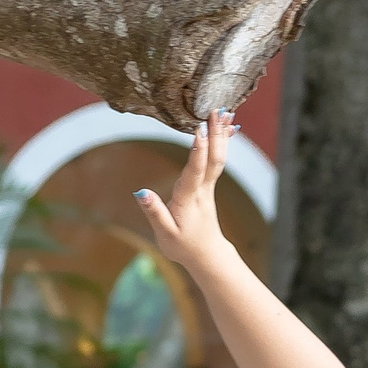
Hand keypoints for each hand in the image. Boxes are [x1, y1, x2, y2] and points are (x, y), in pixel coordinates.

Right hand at [136, 112, 235, 266]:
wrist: (207, 255)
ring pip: (218, 159)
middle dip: (215, 134)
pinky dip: (222, 144)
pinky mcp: (209, 187)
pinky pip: (217, 161)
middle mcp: (202, 191)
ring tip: (226, 113)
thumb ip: (154, 213)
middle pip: (212, 160)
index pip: (195, 173)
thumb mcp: (165, 234)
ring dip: (221, 135)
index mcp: (189, 200)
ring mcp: (209, 188)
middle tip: (218, 111)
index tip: (200, 131)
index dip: (197, 152)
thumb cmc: (184, 246)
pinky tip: (226, 129)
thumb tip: (141, 193)